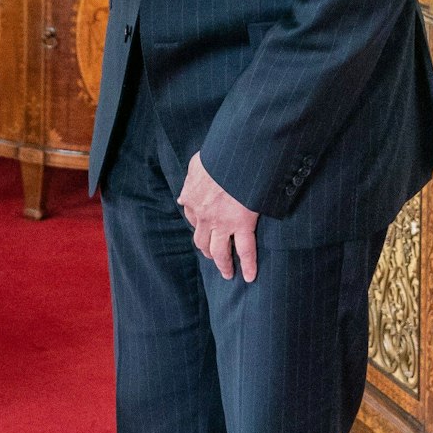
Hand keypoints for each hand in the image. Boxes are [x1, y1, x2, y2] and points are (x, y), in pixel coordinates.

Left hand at [177, 152, 259, 281]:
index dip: (198, 225)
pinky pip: (245, 250)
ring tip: (227, 273)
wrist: (235, 156)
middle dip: (207, 250)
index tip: (204, 228)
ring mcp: (223, 223)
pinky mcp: (242, 224)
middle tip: (212, 256)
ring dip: (223, 264)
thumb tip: (183, 197)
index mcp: (192, 199)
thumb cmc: (218, 155)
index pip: (192, 219)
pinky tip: (249, 276)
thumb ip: (189, 181)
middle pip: (202, 241)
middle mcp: (204, 216)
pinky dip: (248, 265)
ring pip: (220, 251)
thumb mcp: (196, 165)